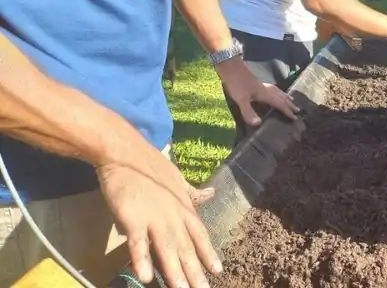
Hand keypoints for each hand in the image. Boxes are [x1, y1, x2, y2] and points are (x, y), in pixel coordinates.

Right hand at [98, 162, 219, 287]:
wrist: (126, 153)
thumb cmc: (152, 167)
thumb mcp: (178, 179)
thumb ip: (192, 193)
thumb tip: (210, 193)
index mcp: (183, 207)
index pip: (200, 234)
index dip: (208, 253)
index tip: (218, 270)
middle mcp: (173, 215)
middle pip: (186, 248)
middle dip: (195, 272)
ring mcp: (154, 217)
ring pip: (167, 249)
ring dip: (175, 272)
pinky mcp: (132, 218)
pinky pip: (139, 242)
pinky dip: (142, 259)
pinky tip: (147, 277)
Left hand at [217, 58, 299, 125]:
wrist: (230, 66)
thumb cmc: (235, 82)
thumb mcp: (240, 99)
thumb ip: (249, 112)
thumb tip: (258, 124)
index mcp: (264, 94)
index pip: (279, 104)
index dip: (287, 111)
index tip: (295, 118)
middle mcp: (266, 89)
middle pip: (281, 97)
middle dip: (289, 104)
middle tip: (298, 110)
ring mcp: (261, 84)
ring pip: (277, 91)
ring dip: (285, 96)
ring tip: (291, 99)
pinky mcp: (256, 82)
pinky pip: (272, 88)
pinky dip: (277, 91)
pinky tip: (272, 91)